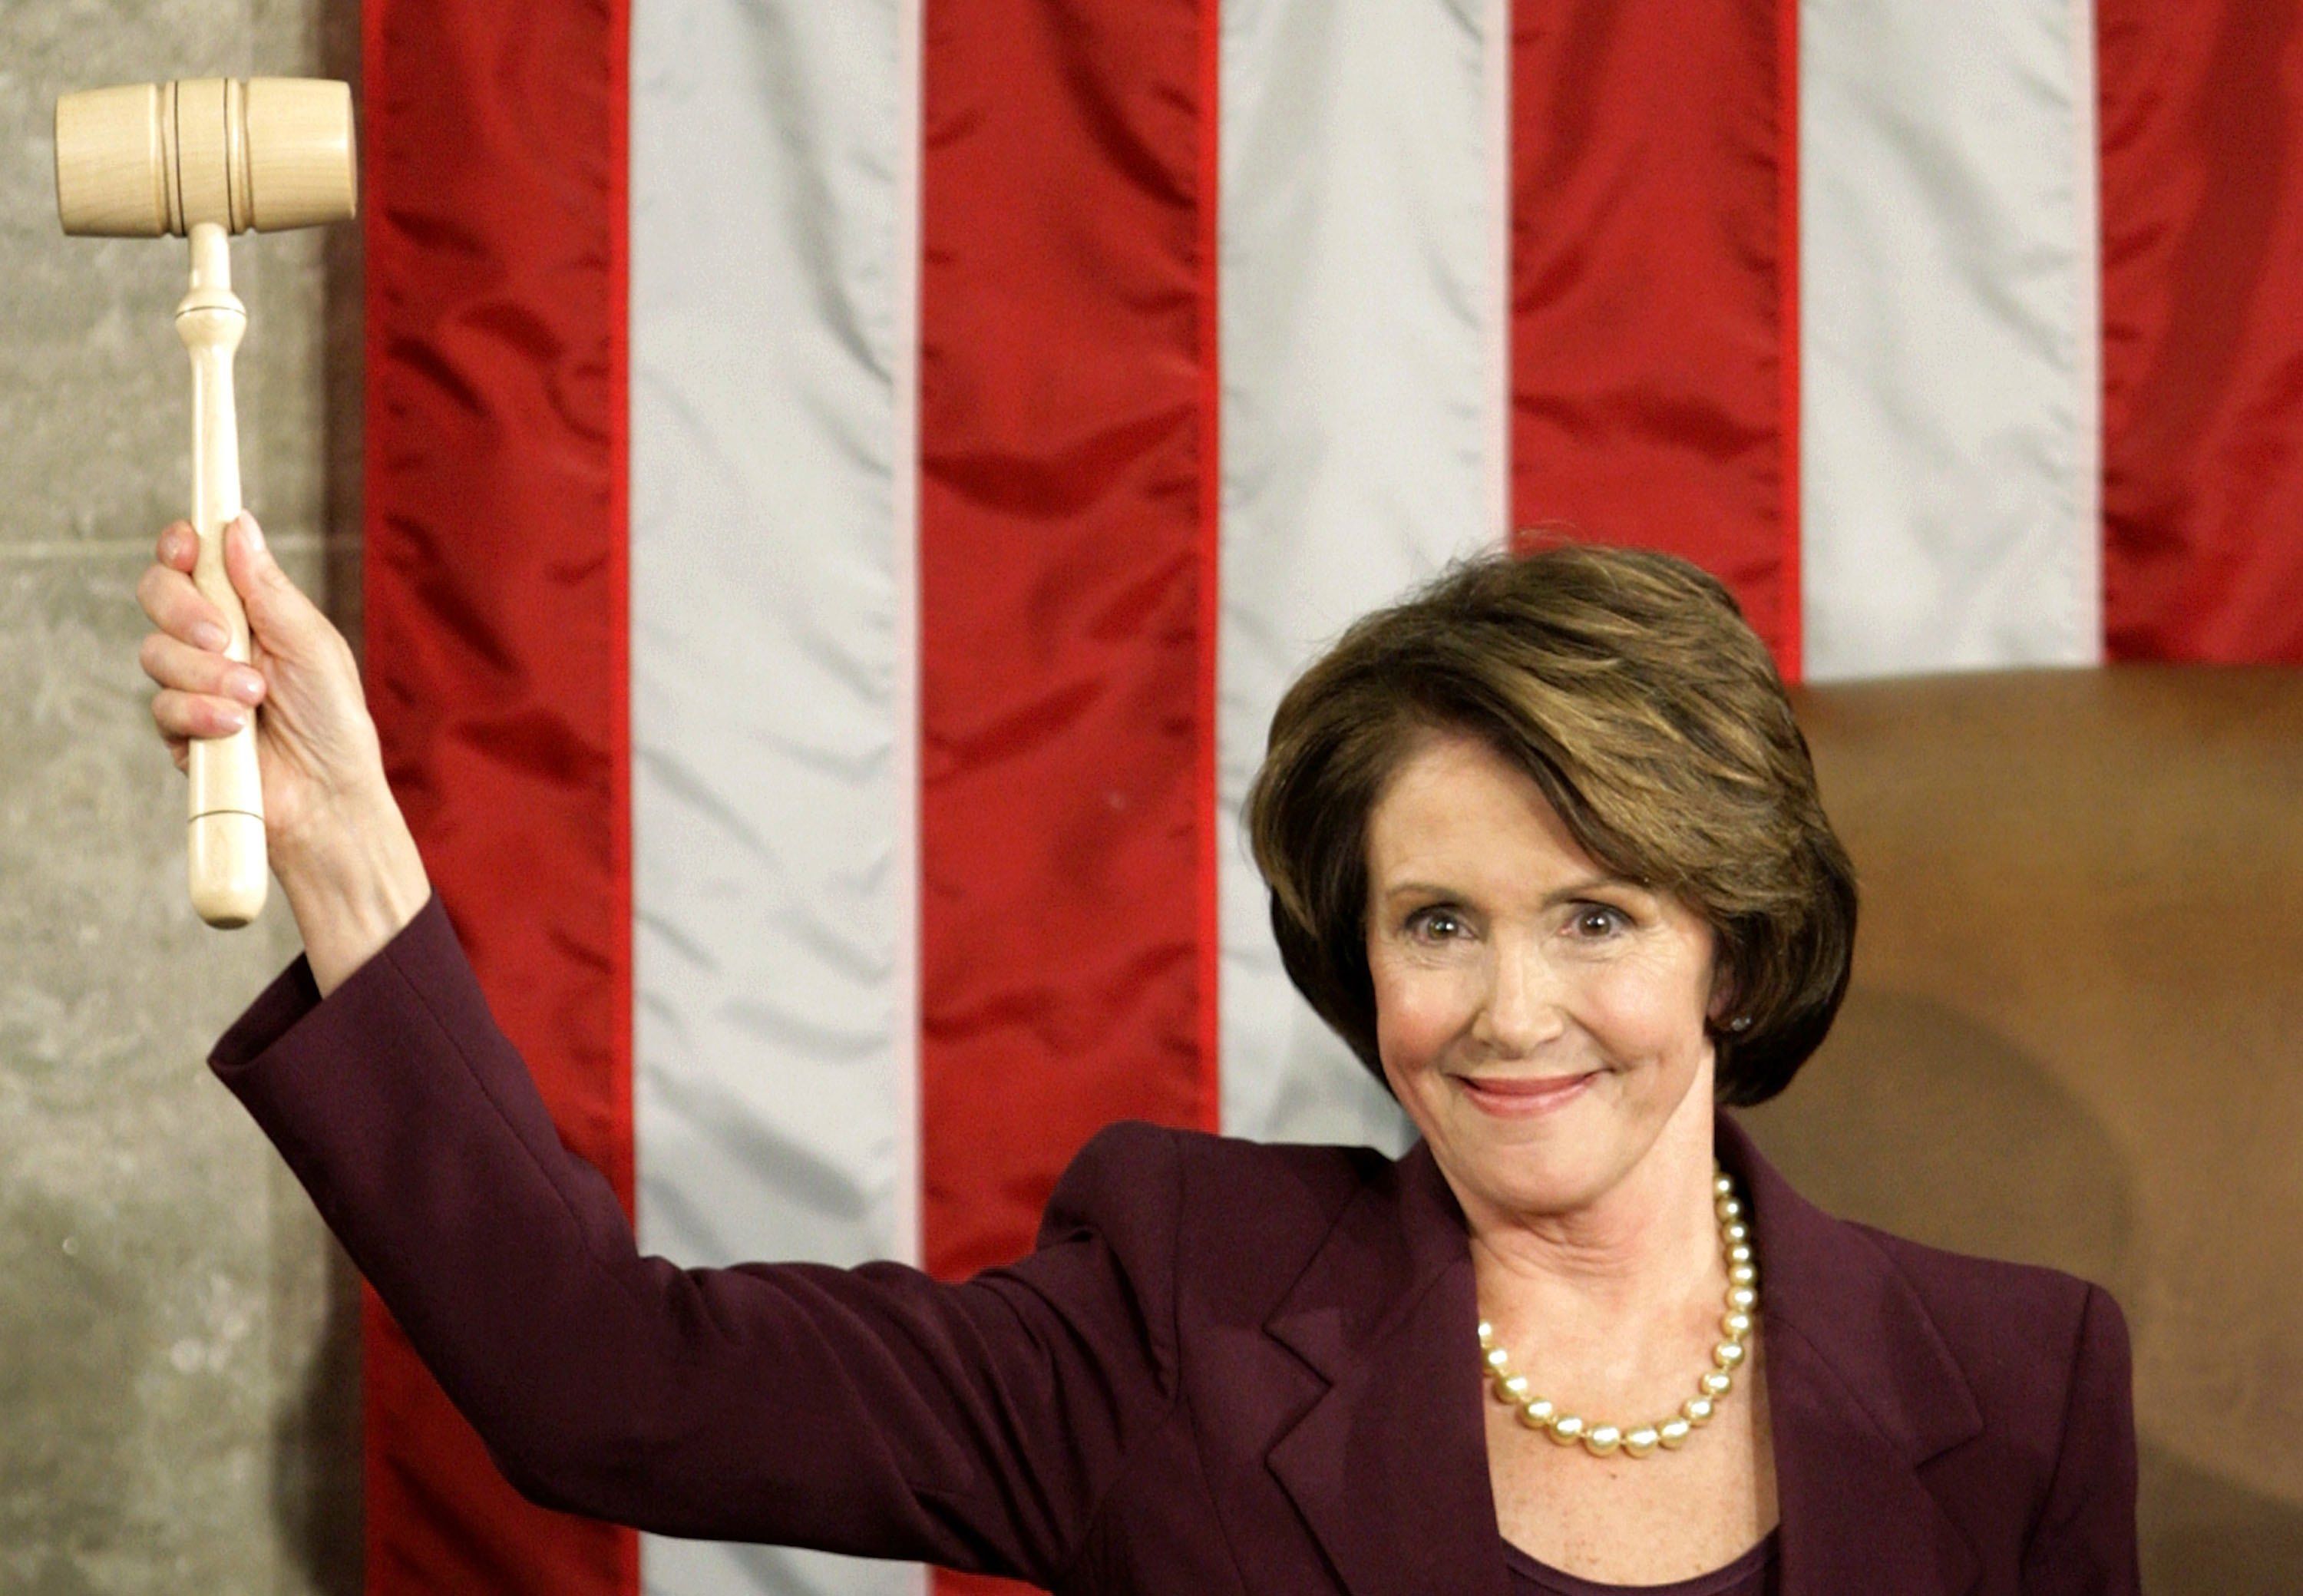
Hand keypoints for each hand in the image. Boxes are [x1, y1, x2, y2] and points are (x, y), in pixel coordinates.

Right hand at [137, 513, 427, 986]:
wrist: (329, 795)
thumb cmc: (333, 719)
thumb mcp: (311, 644)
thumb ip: (268, 588)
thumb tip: (237, 525)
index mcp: (249, 611)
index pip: (194, 562)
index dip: (180, 545)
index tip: (185, 546)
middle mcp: (213, 641)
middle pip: (158, 594)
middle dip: (185, 611)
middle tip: (223, 637)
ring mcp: (191, 684)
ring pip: (155, 652)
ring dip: (207, 674)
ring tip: (254, 699)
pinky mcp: (179, 729)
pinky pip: (162, 707)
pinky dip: (200, 714)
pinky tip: (234, 728)